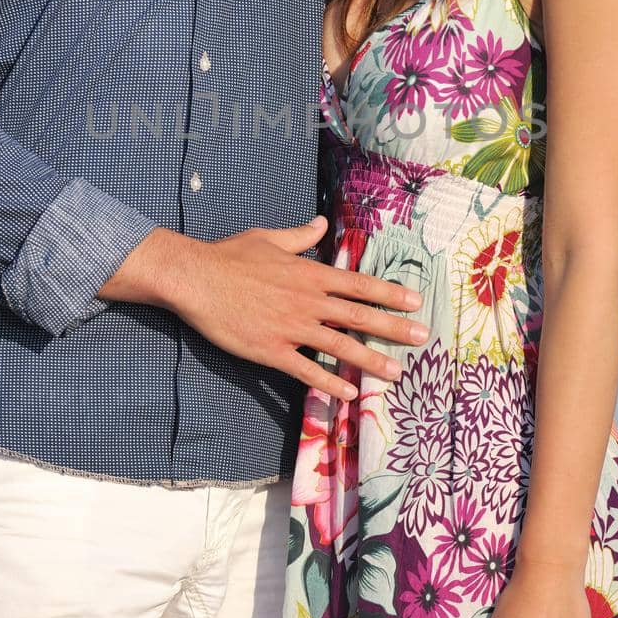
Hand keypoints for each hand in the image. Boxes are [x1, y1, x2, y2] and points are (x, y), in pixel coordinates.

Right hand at [143, 216, 428, 401]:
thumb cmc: (230, 255)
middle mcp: (307, 301)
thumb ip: (301, 237)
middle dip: (394, 328)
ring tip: (395, 373)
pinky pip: (305, 370)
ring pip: (339, 346)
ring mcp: (291, 327)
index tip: (415, 303)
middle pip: (359, 316)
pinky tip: (347, 394)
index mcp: (309, 274)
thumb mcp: (269, 238)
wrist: (195, 278)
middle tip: (421, 338)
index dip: (390, 294)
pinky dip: (328, 383)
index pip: (359, 285)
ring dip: (370, 361)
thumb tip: (322, 223)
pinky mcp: (271, 350)